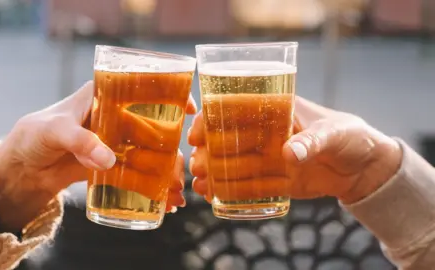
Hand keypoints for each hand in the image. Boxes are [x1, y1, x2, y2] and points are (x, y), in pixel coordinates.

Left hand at [0, 81, 195, 232]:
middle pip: (154, 129)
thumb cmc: (35, 134)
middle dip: (171, 151)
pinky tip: (164, 201)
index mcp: (105, 95)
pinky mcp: (113, 163)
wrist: (23, 167)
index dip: (170, 96)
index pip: (143, 90)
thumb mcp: (54, 131)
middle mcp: (116, 116)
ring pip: (150, 154)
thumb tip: (109, 159)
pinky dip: (152, 187)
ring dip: (166, 173)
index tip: (188, 110)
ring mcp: (117, 141)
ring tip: (175, 194)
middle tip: (179, 174)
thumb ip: (79, 141)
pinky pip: (137, 173)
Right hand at [188, 96, 401, 203]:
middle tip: (197, 166)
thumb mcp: (334, 132)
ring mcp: (269, 158)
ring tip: (200, 185)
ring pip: (235, 164)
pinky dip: (232, 191)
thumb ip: (312, 140)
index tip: (197, 135)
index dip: (211, 119)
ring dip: (215, 173)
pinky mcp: (277, 180)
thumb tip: (288, 154)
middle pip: (228, 140)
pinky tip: (213, 196)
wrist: (365, 168)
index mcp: (275, 110)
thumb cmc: (350, 136)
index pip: (235, 109)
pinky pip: (250, 186)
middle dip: (208, 152)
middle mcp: (267, 133)